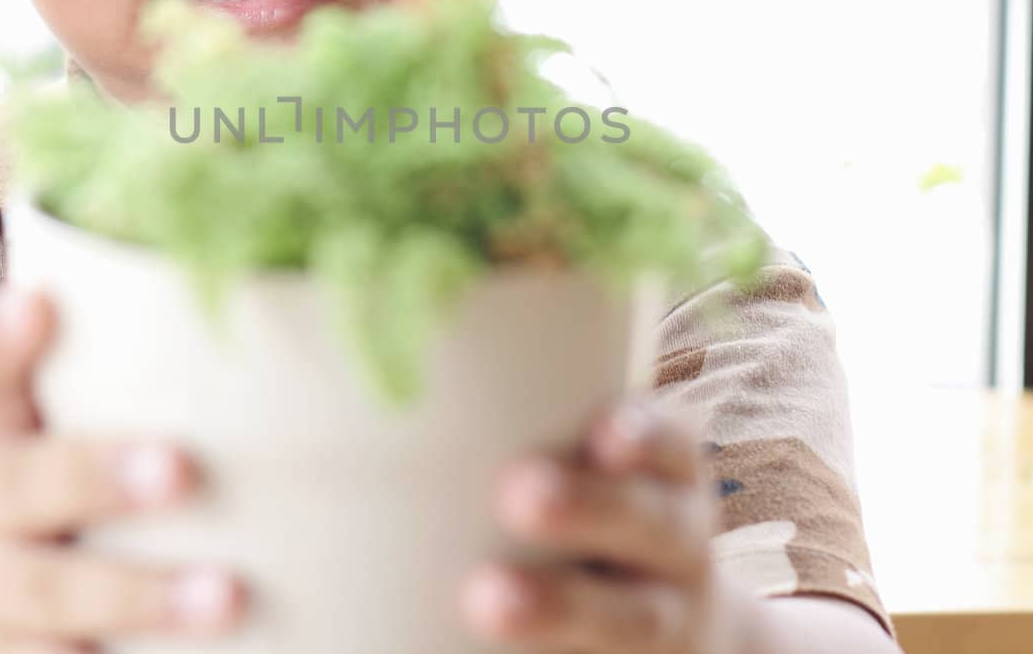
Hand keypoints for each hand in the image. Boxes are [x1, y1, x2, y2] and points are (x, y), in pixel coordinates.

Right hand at [0, 283, 246, 652]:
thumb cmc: (52, 495)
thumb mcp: (49, 425)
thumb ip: (116, 365)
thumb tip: (262, 276)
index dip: (0, 342)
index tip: (38, 302)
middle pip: (25, 491)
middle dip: (98, 477)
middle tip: (180, 468)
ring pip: (58, 602)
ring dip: (142, 597)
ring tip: (229, 596)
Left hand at [462, 398, 771, 653]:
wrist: (662, 630)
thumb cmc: (574, 505)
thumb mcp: (574, 455)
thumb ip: (508, 420)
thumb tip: (355, 401)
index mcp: (664, 469)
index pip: (671, 440)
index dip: (643, 433)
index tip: (601, 432)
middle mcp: (677, 540)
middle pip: (651, 523)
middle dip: (588, 506)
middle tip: (518, 493)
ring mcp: (662, 617)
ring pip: (627, 617)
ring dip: (557, 606)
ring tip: (486, 600)